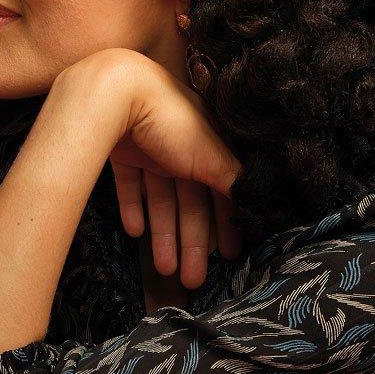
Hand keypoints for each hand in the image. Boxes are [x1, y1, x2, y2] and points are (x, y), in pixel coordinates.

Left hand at [57, 49, 242, 287]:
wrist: (118, 94)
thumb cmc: (172, 121)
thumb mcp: (212, 154)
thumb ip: (234, 181)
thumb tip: (256, 203)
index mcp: (208, 147)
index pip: (220, 192)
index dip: (225, 224)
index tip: (229, 257)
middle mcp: (181, 149)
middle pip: (188, 204)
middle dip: (191, 242)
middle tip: (190, 279)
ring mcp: (150, 149)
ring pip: (159, 200)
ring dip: (162, 234)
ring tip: (164, 267)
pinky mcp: (121, 151)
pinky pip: (128, 185)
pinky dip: (132, 208)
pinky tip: (134, 233)